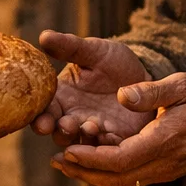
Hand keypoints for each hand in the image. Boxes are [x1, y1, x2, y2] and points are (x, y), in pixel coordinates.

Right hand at [32, 31, 154, 146]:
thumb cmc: (113, 62)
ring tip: (90, 127)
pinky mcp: (115, 140)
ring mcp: (93, 131)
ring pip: (81, 145)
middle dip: (60, 132)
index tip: (41, 121)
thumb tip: (44, 35)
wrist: (144, 76)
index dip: (40, 117)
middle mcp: (72, 117)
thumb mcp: (94, 51)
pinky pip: (107, 150)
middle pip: (59, 132)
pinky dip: (105, 149)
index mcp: (61, 97)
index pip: (44, 110)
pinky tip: (109, 138)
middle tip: (66, 126)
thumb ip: (70, 47)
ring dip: (82, 141)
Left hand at [52, 72, 185, 185]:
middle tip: (56, 162)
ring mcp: (164, 171)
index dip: (91, 159)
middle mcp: (164, 163)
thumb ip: (152, 90)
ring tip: (66, 164)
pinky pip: (131, 179)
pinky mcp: (164, 171)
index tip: (68, 151)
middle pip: (116, 179)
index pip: (121, 160)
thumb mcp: (184, 85)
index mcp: (165, 142)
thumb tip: (122, 94)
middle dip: (84, 173)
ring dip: (92, 177)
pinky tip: (91, 161)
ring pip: (122, 182)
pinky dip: (107, 173)